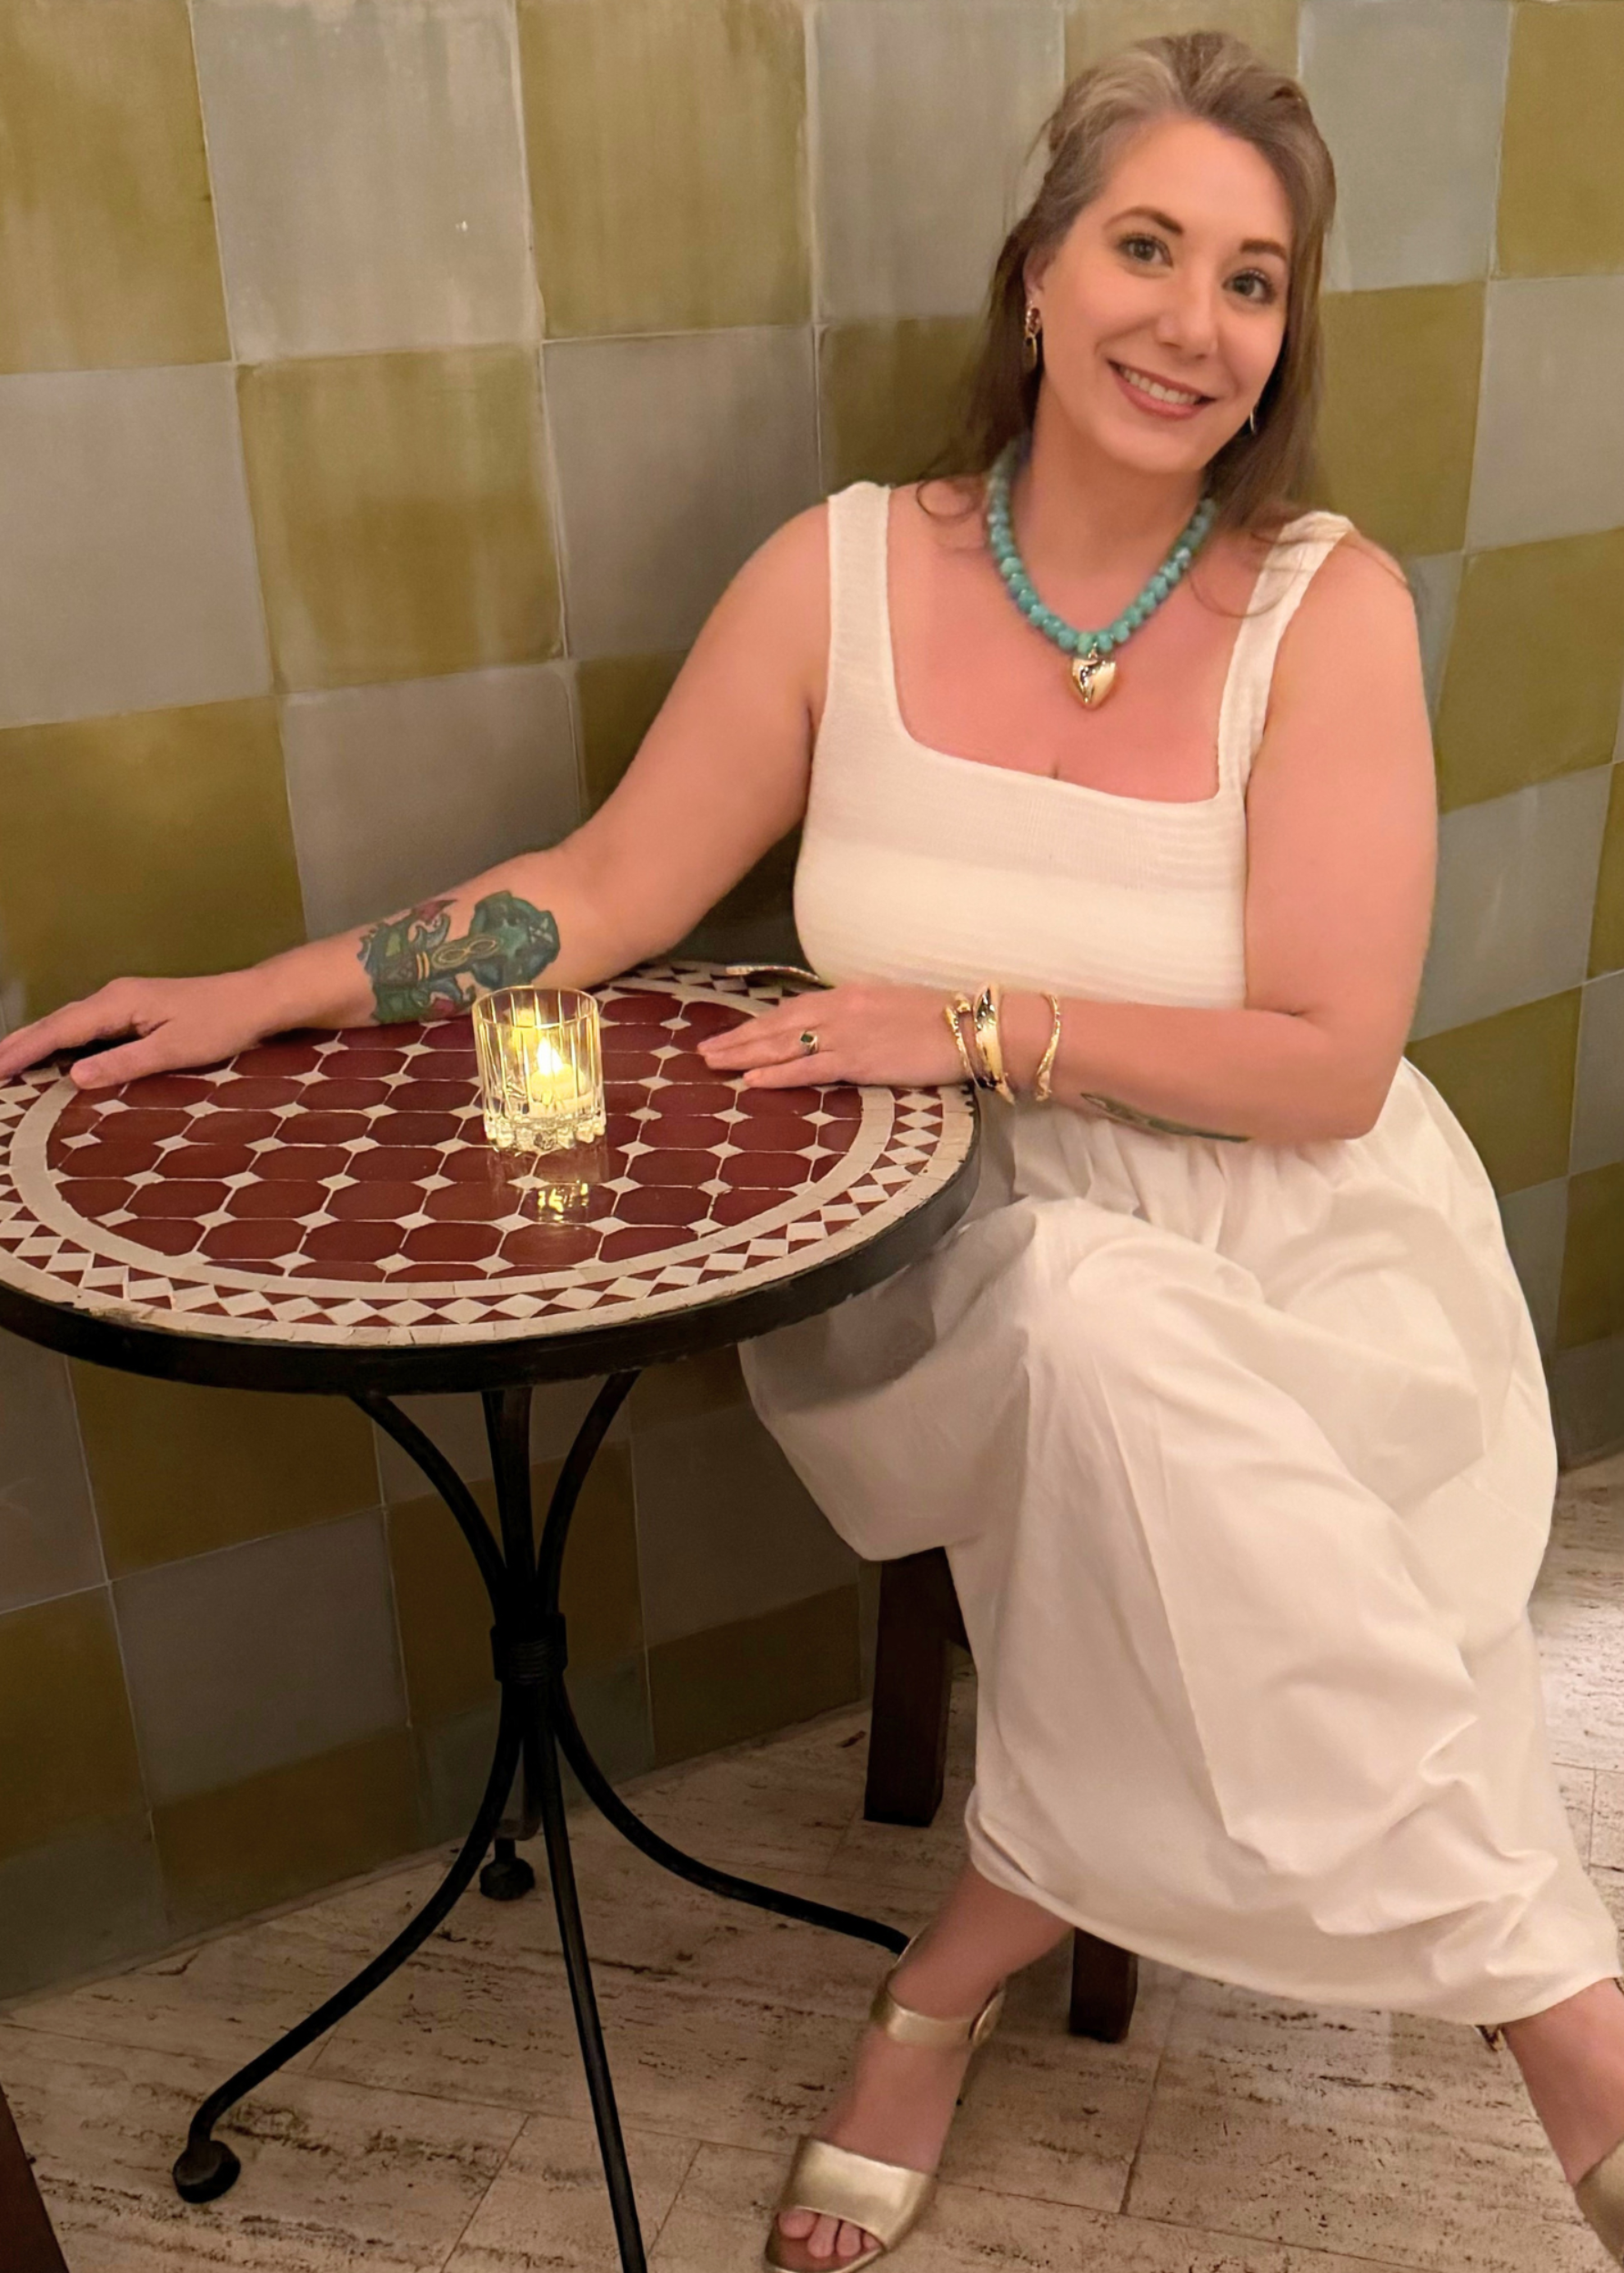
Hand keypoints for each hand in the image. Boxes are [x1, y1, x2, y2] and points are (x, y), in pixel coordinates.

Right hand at [0, 970, 286, 1091]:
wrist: (255, 1001)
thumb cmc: (221, 1025)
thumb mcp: (173, 1050)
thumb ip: (123, 1063)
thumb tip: (75, 1077)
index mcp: (118, 1003)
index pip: (59, 1029)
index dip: (24, 1050)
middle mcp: (114, 996)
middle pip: (56, 1021)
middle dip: (19, 1044)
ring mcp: (124, 1001)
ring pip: (68, 1022)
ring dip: (36, 1041)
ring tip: (7, 1062)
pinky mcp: (135, 1009)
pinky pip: (86, 1025)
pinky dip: (61, 1039)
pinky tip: (53, 1054)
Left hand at [696, 981, 963, 1090]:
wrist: (968, 1027)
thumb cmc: (936, 1020)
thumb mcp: (888, 1006)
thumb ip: (857, 1016)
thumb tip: (835, 1029)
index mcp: (846, 994)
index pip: (791, 1009)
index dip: (758, 1023)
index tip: (732, 1033)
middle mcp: (839, 1009)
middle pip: (776, 1025)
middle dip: (738, 1039)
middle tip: (703, 1051)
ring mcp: (846, 1034)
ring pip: (783, 1045)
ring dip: (744, 1055)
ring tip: (713, 1064)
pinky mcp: (857, 1060)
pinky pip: (808, 1068)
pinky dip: (777, 1074)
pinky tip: (751, 1081)